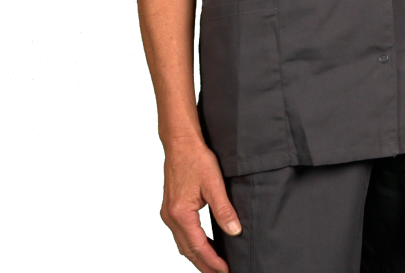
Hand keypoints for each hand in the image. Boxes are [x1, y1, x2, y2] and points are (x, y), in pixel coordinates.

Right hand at [161, 141, 240, 272]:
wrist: (181, 144)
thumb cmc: (195, 159)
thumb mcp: (214, 184)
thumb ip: (224, 210)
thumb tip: (234, 229)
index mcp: (181, 214)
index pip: (199, 246)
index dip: (212, 260)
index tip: (224, 269)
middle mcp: (172, 217)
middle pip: (188, 250)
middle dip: (204, 264)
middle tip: (219, 272)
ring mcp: (170, 213)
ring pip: (183, 244)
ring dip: (198, 256)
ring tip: (213, 264)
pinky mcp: (172, 209)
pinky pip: (182, 234)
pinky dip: (193, 244)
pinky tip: (203, 244)